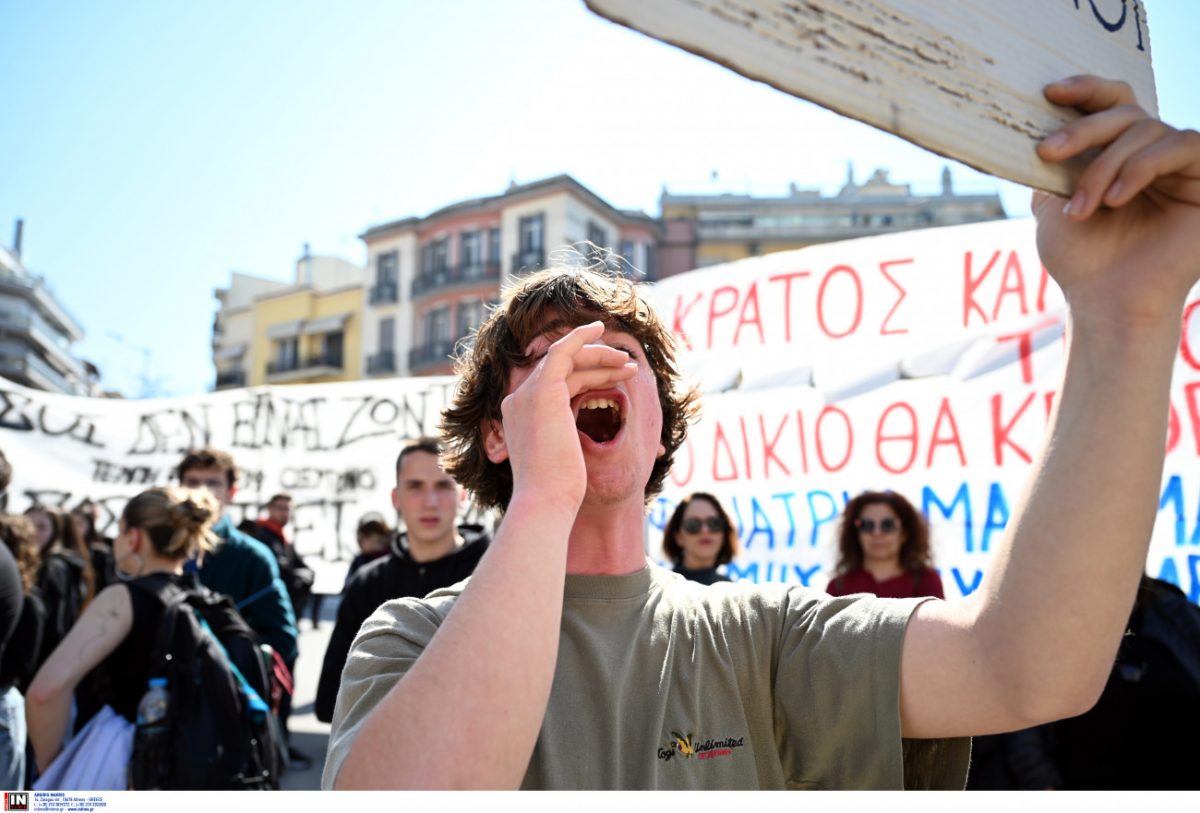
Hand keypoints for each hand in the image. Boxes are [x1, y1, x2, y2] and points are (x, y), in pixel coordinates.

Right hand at [488, 321, 636, 512]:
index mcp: (519, 417)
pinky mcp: (543, 388)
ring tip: (630, 365)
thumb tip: (574, 445)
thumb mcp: (560, 459)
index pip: (554, 386)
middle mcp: (518, 401)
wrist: (545, 499)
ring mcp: (527, 393)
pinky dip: (580, 336)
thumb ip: (563, 439)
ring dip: (600, 357)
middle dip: (596, 364)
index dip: (585, 377)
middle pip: (561, 371)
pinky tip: (599, 329)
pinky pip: (563, 350)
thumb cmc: (557, 490)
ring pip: (566, 359)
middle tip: (627, 369)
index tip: (612, 377)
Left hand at [1033, 76, 1199, 326]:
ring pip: (1148, 129)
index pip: (1111, 104)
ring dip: (1105, 164)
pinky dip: (1142, 166)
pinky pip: (1183, 146)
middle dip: (1082, 131)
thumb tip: (1038, 125)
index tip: (1050, 92)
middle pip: (1126, 111)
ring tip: (1083, 207)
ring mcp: (1181, 167)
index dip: (1085, 89)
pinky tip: (1117, 198)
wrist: (1105, 303)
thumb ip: (1054, 164)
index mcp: (1117, 155)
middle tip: (1047, 152)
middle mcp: (1152, 155)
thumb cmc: (1081, 261)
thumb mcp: (1053, 204)